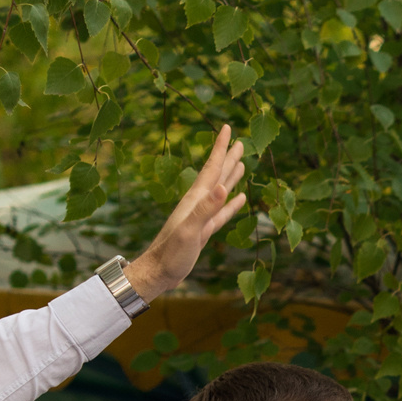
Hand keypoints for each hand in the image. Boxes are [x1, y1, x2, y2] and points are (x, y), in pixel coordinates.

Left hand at [121, 125, 249, 301]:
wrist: (160, 271)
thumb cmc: (171, 253)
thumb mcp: (190, 230)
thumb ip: (205, 209)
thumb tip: (222, 187)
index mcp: (195, 200)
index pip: (211, 168)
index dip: (220, 148)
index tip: (228, 128)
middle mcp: (198, 203)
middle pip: (217, 175)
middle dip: (227, 157)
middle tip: (240, 141)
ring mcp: (202, 216)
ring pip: (220, 190)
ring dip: (230, 176)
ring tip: (241, 163)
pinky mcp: (205, 229)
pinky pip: (222, 211)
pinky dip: (231, 202)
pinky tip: (239, 197)